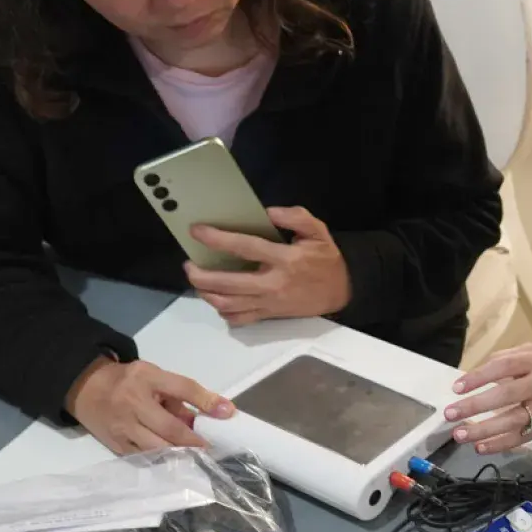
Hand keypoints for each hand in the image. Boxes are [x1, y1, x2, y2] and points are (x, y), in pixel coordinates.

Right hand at [64, 357, 233, 454]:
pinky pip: (143, 457)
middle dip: (194, 441)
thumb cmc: (128, 381)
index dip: (207, 401)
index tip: (228, 413)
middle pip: (170, 427)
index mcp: (146, 378)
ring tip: (197, 457)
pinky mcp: (114, 444)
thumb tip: (211, 417)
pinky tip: (175, 462)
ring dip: (180, 454)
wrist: (84, 387)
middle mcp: (132, 402)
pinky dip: (161, 461)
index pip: (183, 387)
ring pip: (157, 447)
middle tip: (212, 448)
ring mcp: (121, 426)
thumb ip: (180, 396)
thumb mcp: (154, 376)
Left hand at [186, 206, 351, 325]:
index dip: (218, 239)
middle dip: (201, 275)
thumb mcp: (319, 232)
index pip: (245, 248)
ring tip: (199, 281)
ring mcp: (269, 303)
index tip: (197, 231)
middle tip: (190, 264)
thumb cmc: (325, 260)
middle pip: (228, 284)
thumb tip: (268, 212)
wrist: (341, 292)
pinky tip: (218, 299)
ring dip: (207, 294)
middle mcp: (273, 283)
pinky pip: (239, 319)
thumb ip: (296, 217)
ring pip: (228, 304)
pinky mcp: (269, 315)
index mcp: (285, 259)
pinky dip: (223, 311)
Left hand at [445, 344, 531, 454]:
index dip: (478, 377)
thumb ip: (514, 358)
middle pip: (503, 395)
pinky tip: (483, 447)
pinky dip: (502, 443)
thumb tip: (482, 370)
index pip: (501, 367)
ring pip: (510, 419)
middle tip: (450, 414)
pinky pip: (522, 436)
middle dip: (474, 406)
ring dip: (483, 429)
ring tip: (460, 435)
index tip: (457, 388)